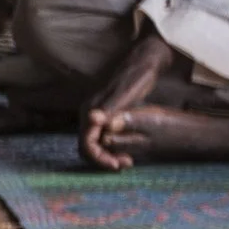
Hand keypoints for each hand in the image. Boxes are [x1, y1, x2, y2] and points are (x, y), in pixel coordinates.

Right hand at [79, 33, 174, 170]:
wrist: (143, 62)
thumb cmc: (137, 77)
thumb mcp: (126, 95)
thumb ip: (109, 108)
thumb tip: (91, 119)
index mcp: (90, 111)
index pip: (86, 143)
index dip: (99, 158)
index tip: (118, 165)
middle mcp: (88, 114)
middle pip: (87, 146)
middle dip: (102, 160)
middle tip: (125, 165)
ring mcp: (95, 115)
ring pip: (94, 143)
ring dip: (106, 156)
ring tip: (128, 160)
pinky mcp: (104, 115)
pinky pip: (101, 137)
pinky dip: (111, 147)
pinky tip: (127, 150)